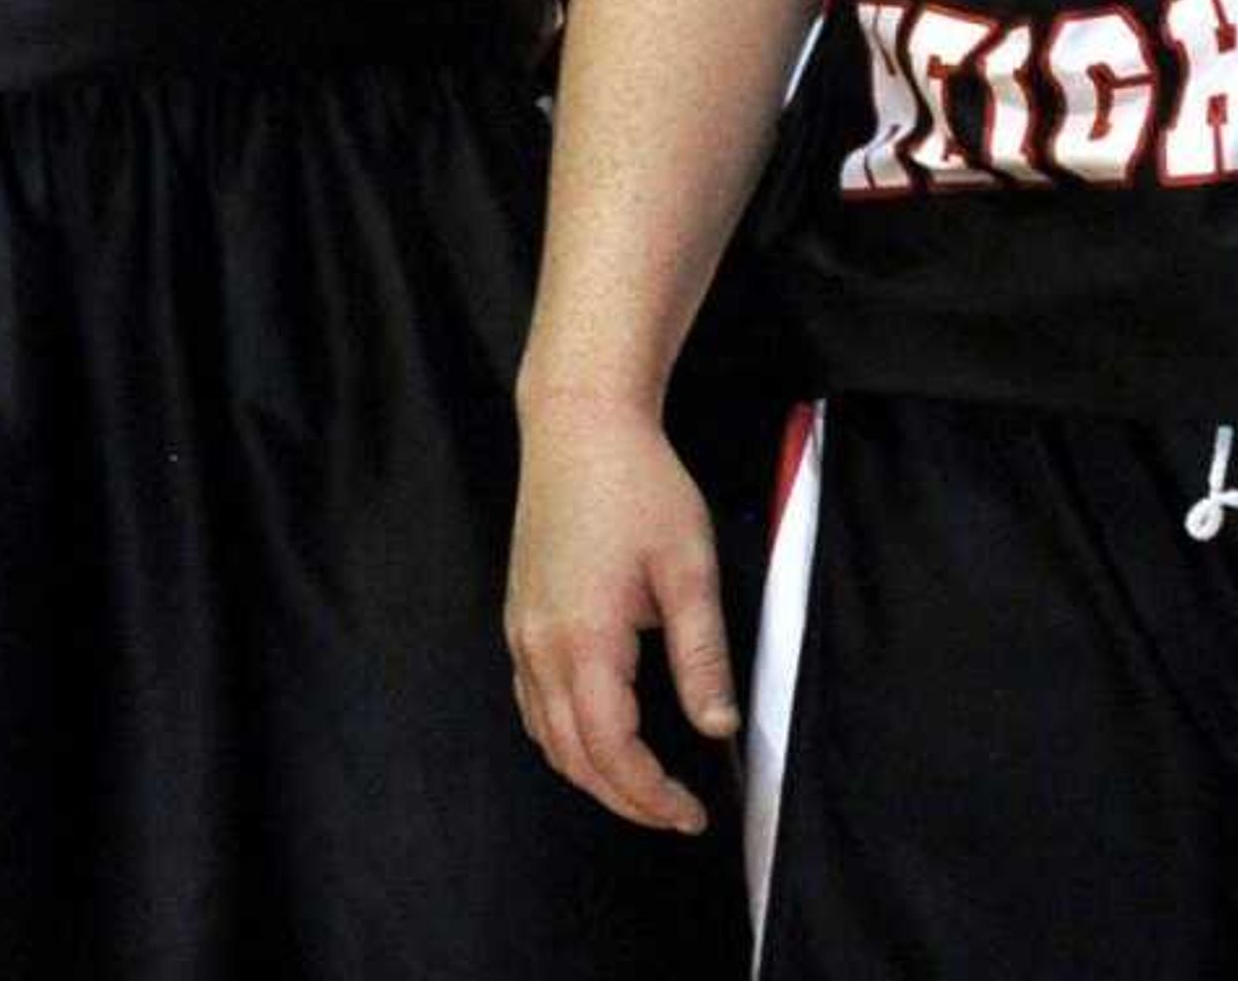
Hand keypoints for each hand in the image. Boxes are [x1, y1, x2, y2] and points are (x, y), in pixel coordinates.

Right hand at [504, 386, 737, 835]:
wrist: (578, 423)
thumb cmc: (639, 484)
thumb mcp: (689, 568)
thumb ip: (702, 655)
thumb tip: (719, 728)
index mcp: (584, 638)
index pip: (612, 749)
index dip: (651, 794)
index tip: (692, 812)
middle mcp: (540, 643)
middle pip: (573, 755)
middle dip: (624, 798)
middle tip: (676, 813)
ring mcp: (521, 630)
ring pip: (545, 735)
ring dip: (592, 773)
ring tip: (644, 786)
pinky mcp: (518, 615)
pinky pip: (531, 701)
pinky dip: (563, 738)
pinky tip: (598, 734)